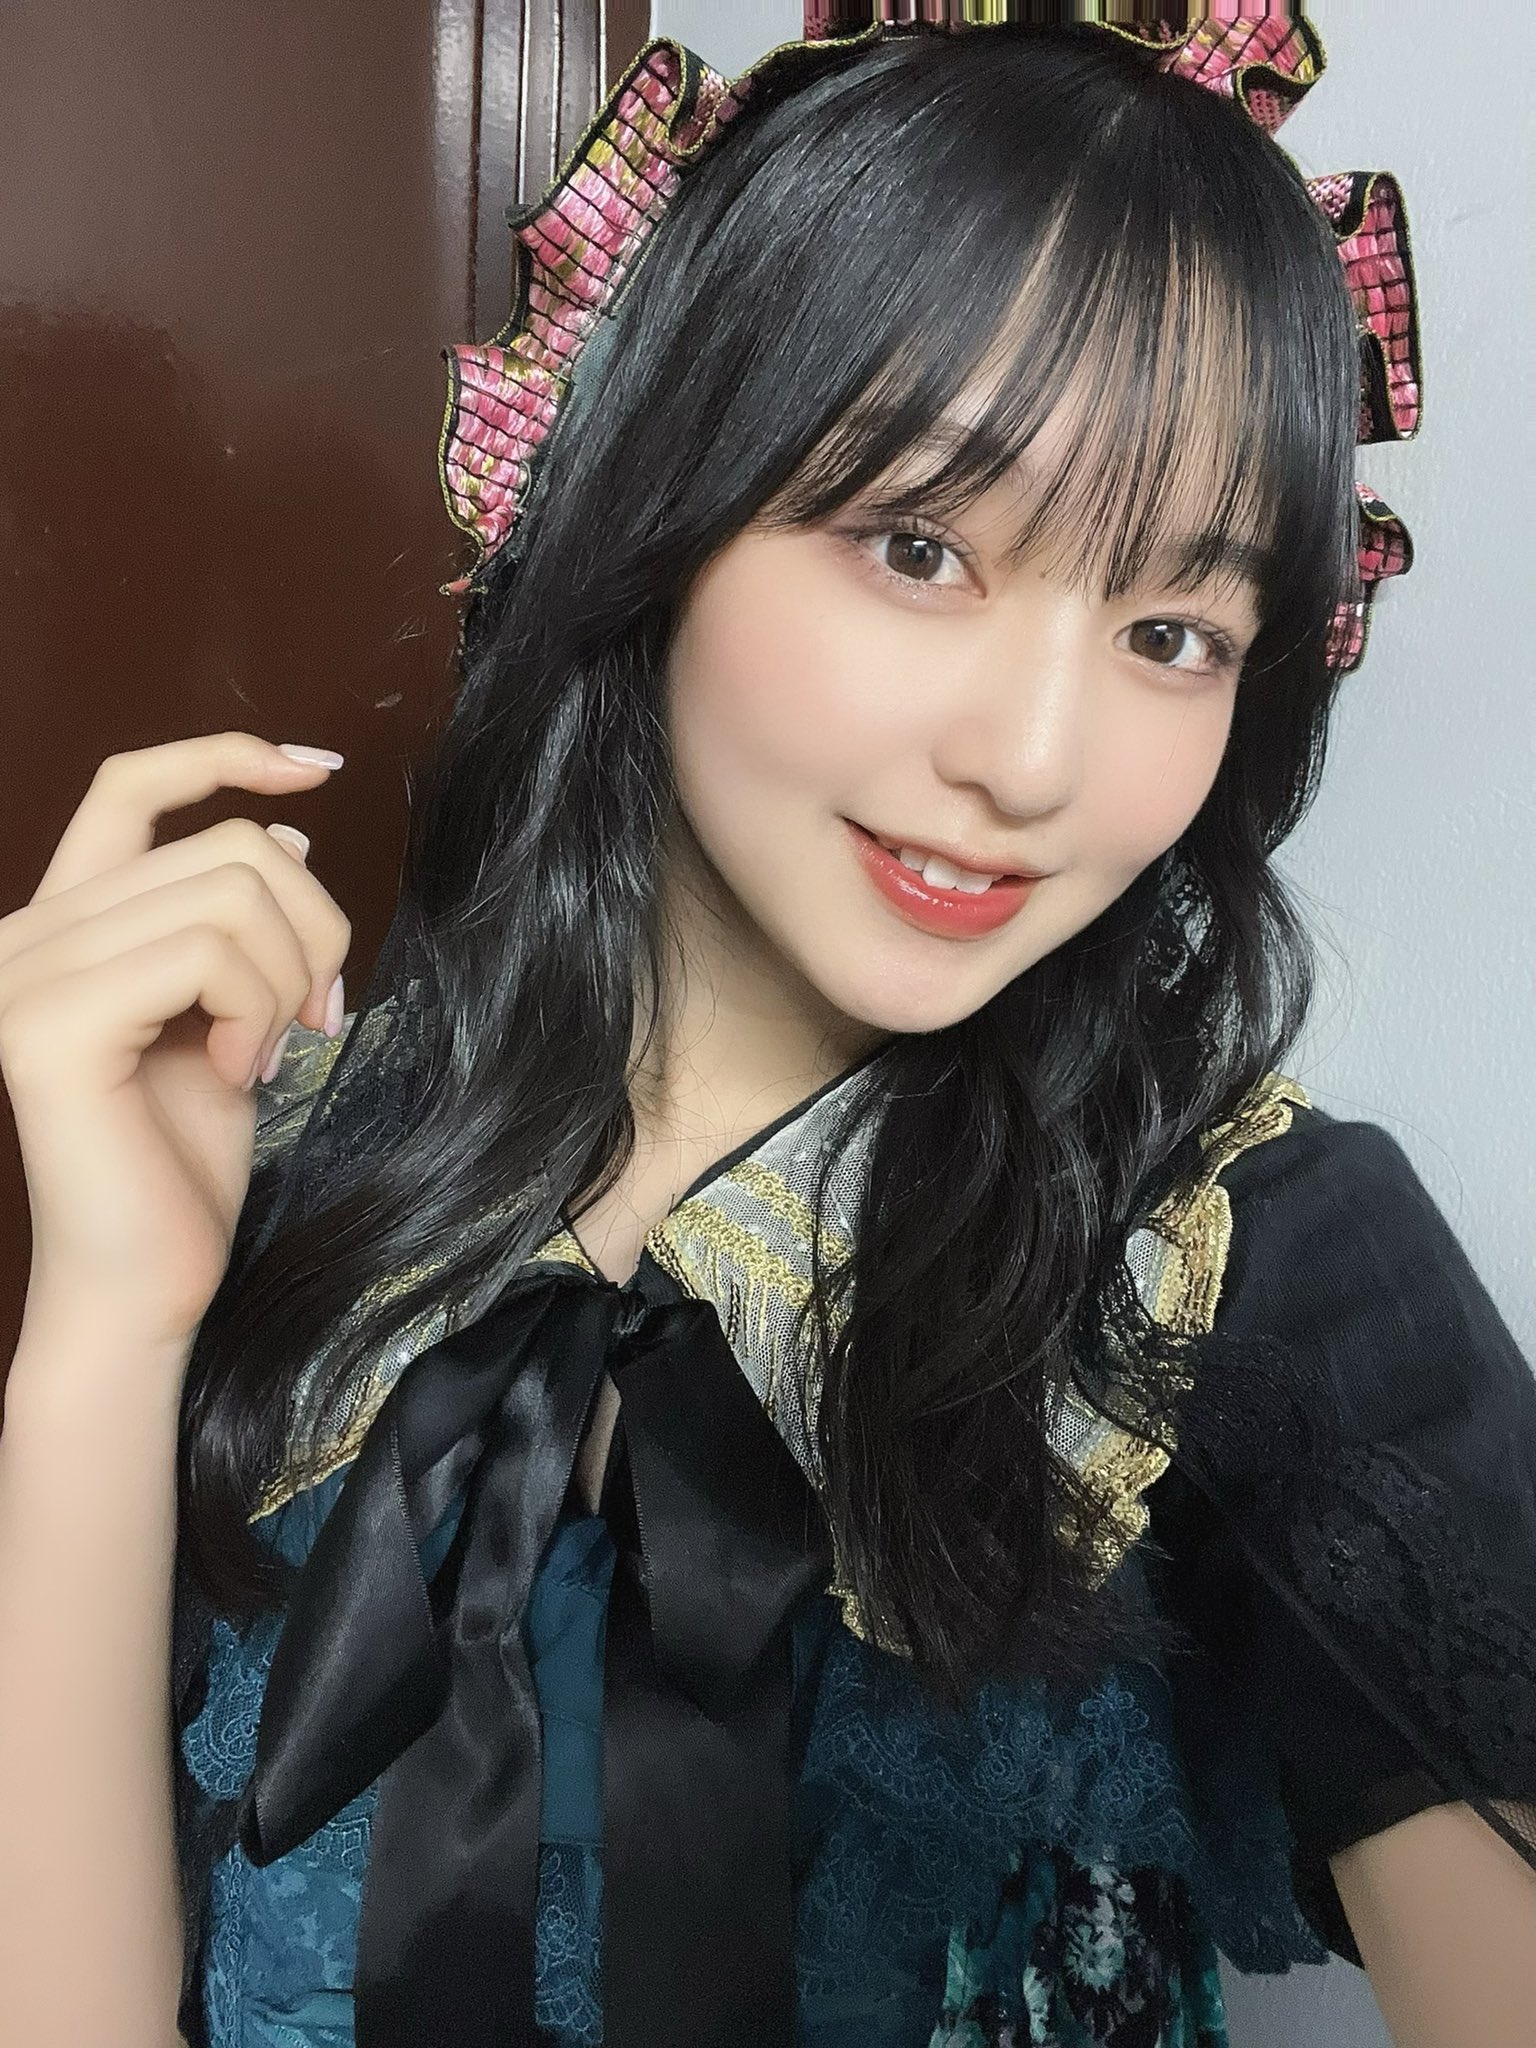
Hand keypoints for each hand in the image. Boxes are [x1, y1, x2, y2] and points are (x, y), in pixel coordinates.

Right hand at [0, 732, 351, 1351]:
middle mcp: (25, 936)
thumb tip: (279, 827)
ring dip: (288, 974)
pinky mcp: (50, 1023)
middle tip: (319, 1014)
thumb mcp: (230, 1019)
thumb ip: (236, 928)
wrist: (149, 1284)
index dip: (227, 755)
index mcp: (65, 927)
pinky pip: (206, 951)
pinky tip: (242, 1070)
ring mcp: (26, 975)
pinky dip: (256, 1008)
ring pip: (228, 890)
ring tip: (271, 1049)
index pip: (130, 785)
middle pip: (225, 844)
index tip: (320, 772)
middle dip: (312, 924)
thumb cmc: (184, 1166)